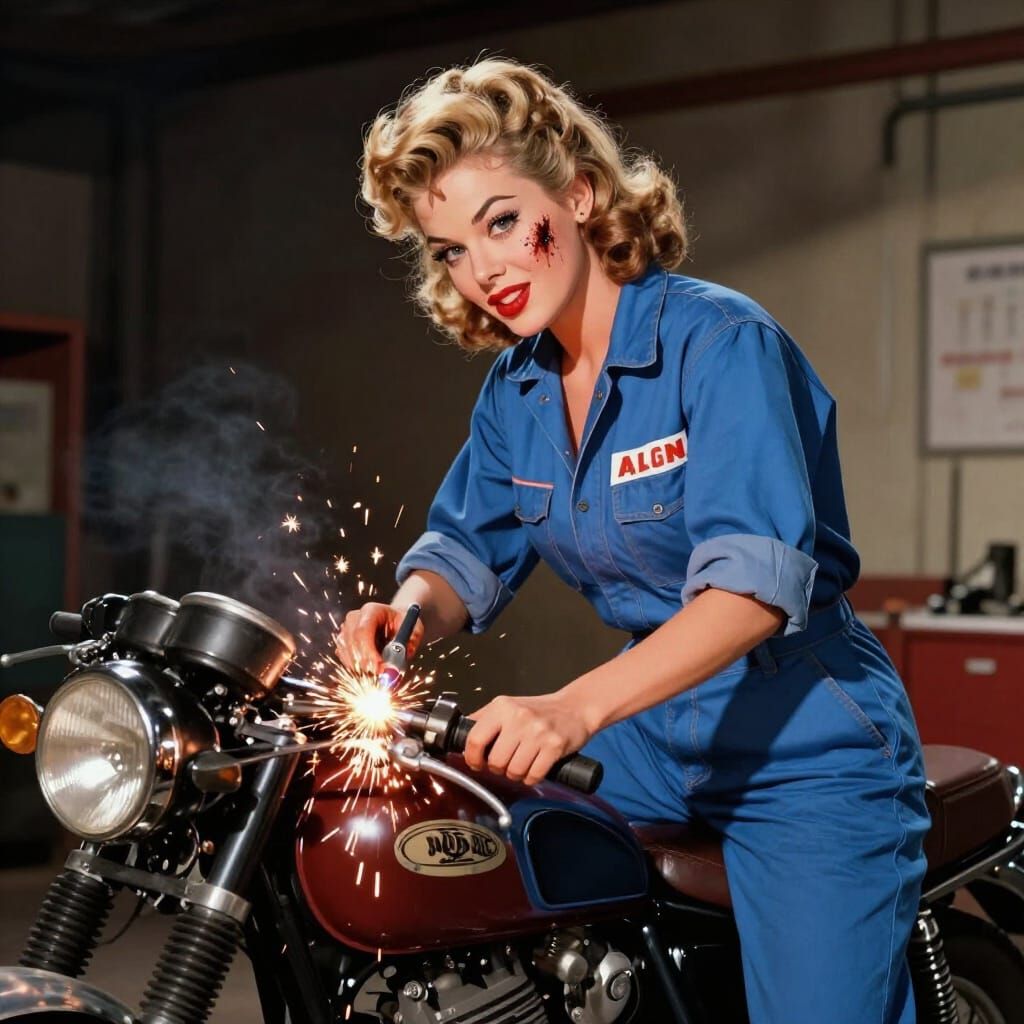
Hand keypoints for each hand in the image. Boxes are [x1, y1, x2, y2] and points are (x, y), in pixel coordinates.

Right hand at [334, 602, 423, 674]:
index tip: (379, 667)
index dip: (369, 651)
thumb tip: (406, 654)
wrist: (393, 620)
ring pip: (346, 652)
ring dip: (360, 666)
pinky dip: (356, 667)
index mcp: (372, 610)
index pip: (363, 630)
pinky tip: (370, 667)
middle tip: (381, 674)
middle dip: (365, 662)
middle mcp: (355, 618)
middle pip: (351, 642)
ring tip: (379, 670)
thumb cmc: (402, 623)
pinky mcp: (343, 641)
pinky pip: (344, 658)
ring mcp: (346, 629)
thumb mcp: (414, 628)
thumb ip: (412, 640)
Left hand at [463, 692, 593, 786]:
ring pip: (513, 771)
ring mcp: (538, 732)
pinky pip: (533, 776)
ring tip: (521, 763)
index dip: (473, 758)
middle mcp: (519, 718)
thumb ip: (484, 719)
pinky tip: (534, 767)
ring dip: (515, 774)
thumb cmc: (539, 710)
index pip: (475, 739)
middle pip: (495, 761)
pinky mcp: (554, 746)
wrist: (575, 708)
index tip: (476, 763)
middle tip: (505, 763)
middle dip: (498, 768)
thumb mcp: (508, 706)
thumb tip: (458, 735)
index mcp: (502, 707)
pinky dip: (531, 778)